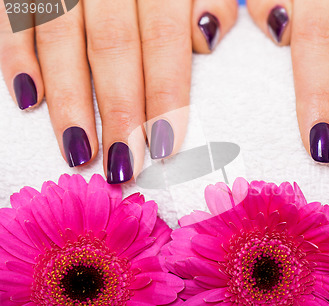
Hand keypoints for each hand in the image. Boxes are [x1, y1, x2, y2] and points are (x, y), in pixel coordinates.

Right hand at [0, 0, 237, 183]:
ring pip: (61, 36)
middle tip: (122, 165)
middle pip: (113, 46)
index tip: (166, 146)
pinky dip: (16, 55)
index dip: (165, 94)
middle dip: (118, 111)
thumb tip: (206, 38)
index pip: (163, 38)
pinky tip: (30, 100)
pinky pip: (14, 15)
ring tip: (78, 152)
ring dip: (69, 100)